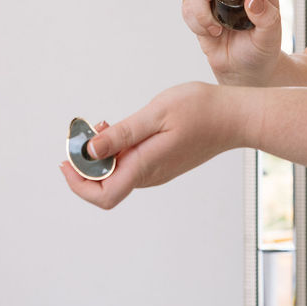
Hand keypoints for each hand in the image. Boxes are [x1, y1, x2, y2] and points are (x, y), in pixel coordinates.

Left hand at [59, 81, 244, 209]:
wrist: (237, 117)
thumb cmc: (203, 111)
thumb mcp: (157, 113)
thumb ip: (122, 133)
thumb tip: (90, 150)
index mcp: (146, 165)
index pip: (103, 194)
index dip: (78, 182)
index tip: (69, 159)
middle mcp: (150, 175)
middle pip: (106, 186)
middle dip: (86, 162)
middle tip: (85, 132)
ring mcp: (158, 171)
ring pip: (118, 174)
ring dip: (102, 154)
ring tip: (104, 124)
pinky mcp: (163, 164)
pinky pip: (131, 166)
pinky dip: (118, 151)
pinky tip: (122, 129)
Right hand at [184, 0, 282, 85]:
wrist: (246, 70)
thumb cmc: (262, 49)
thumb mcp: (271, 36)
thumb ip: (267, 18)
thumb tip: (253, 0)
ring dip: (200, 5)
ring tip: (216, 28)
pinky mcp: (199, 8)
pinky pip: (186, 5)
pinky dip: (195, 20)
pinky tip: (212, 33)